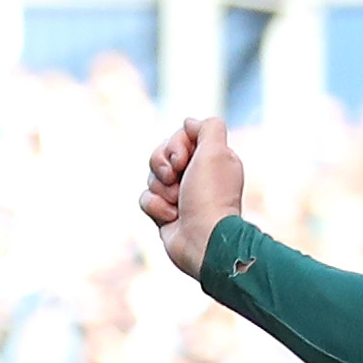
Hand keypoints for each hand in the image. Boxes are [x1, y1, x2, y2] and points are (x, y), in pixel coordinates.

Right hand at [139, 116, 246, 279]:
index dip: (175, 145)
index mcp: (211, 158)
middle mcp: (196, 174)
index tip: (183, 159)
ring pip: (152, 176)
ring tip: (176, 202)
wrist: (202, 240)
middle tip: (175, 178)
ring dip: (161, 188)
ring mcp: (180, 194)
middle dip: (162, 165)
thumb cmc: (210, 196)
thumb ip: (208, 127)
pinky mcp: (165, 212)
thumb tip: (189, 122)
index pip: (181, 136)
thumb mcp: (216, 152)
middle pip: (162, 154)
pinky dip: (155, 207)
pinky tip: (171, 217)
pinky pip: (146, 198)